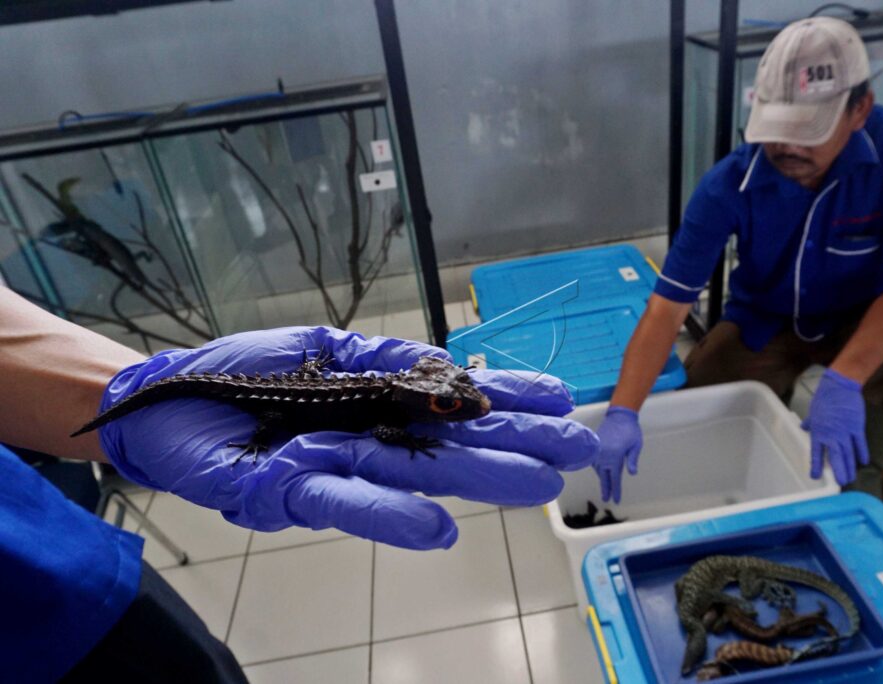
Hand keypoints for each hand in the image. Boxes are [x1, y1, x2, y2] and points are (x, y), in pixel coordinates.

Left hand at [97, 327, 597, 549]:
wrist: (171, 396)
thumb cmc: (248, 370)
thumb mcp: (327, 347)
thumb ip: (385, 360)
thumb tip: (452, 365)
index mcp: (383, 397)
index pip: (458, 399)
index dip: (510, 399)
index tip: (561, 401)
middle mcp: (373, 436)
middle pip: (454, 443)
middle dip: (517, 444)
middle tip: (577, 452)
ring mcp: (339, 465)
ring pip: (418, 474)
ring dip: (478, 480)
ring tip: (537, 484)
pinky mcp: (292, 490)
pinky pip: (346, 503)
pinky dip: (390, 516)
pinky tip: (438, 529)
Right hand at [592, 406, 642, 502]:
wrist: (619, 415)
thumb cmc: (631, 430)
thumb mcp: (636, 445)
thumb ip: (633, 459)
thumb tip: (632, 474)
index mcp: (615, 456)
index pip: (615, 478)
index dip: (615, 490)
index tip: (616, 500)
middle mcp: (604, 455)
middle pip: (604, 477)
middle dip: (606, 489)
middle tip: (606, 499)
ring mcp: (598, 450)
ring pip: (598, 469)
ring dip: (602, 478)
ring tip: (606, 486)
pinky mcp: (596, 446)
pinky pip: (594, 461)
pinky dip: (597, 468)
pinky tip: (601, 471)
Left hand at [801, 368, 868, 485]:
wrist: (840, 386)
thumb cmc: (824, 398)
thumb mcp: (813, 412)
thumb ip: (809, 423)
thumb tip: (803, 428)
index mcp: (818, 432)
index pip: (816, 452)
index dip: (816, 465)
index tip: (815, 477)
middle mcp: (832, 435)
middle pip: (836, 457)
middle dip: (838, 471)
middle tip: (841, 483)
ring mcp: (845, 431)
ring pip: (848, 454)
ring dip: (849, 467)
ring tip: (850, 478)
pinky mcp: (857, 426)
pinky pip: (860, 443)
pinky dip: (862, 453)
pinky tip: (863, 462)